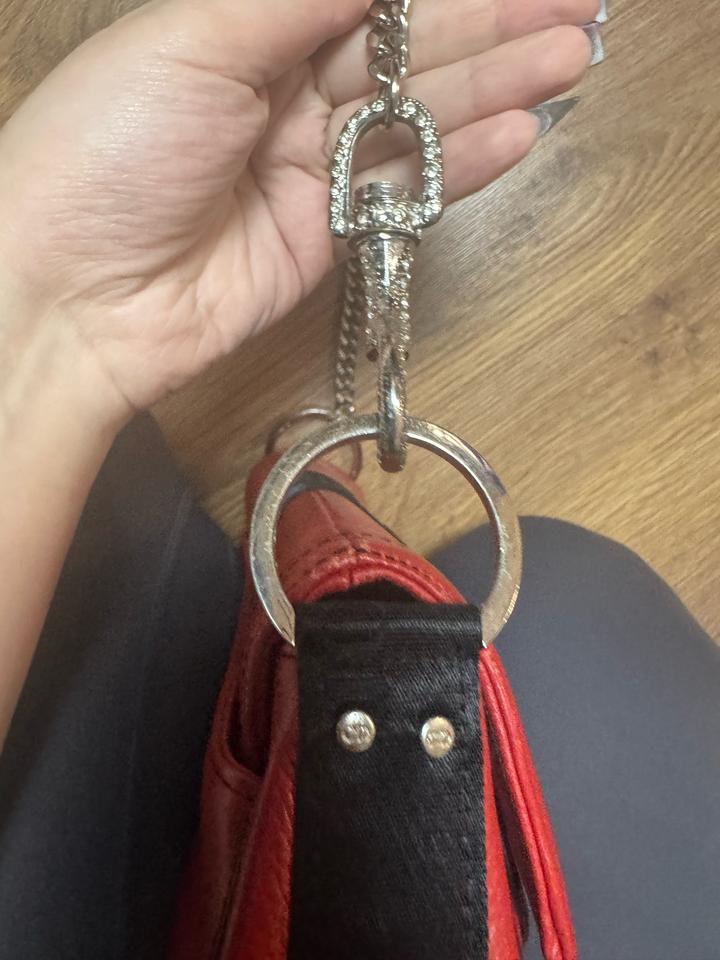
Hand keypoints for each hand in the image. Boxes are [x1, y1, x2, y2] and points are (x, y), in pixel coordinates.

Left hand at [0, 0, 594, 416]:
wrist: (73, 296)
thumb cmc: (110, 148)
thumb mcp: (196, 41)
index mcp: (246, 31)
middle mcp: (282, 96)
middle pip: (402, 53)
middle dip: (490, 28)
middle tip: (577, 11)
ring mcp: (307, 174)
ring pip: (414, 122)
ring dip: (493, 89)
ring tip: (570, 59)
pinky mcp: (322, 242)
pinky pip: (401, 195)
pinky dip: (457, 166)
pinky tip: (517, 134)